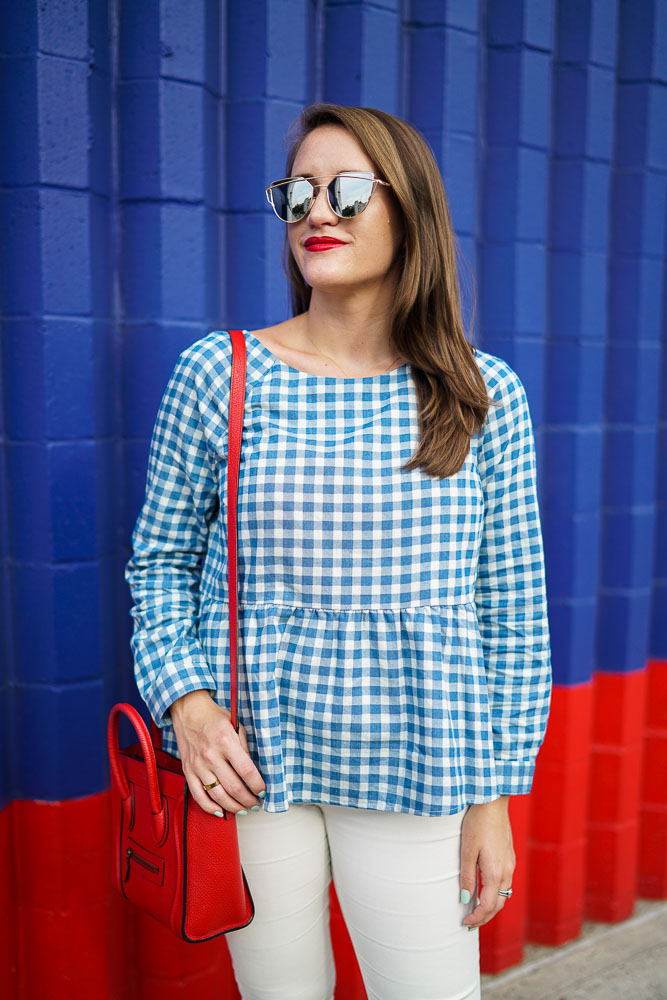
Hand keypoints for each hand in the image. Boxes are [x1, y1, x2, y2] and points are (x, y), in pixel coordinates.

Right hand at [169, 690, 265, 815]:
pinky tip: (220, 811)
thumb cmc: (214, 717)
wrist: (189, 711)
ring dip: (233, 806)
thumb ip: (244, 748)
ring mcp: (198, 765)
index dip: (257, 785)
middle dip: (248, 800)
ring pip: (217, 795)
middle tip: (256, 804)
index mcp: (226, 742)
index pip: (246, 771)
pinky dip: (209, 807)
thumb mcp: (236, 726)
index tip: (263, 791)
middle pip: (233, 787)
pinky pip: (198, 795)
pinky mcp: (188, 771)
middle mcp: (211, 755)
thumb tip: (254, 772)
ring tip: (242, 809)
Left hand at [460, 796, 514, 929]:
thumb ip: (468, 876)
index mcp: (495, 872)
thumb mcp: (467, 850)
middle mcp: (507, 871)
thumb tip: (466, 899)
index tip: (465, 922)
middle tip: (470, 923)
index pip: (489, 906)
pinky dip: (497, 893)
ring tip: (477, 910)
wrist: (493, 801)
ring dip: (492, 906)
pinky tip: (486, 890)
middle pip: (499, 904)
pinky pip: (506, 882)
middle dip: (485, 917)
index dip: (477, 918)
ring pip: (504, 894)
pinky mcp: (510, 856)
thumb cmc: (477, 823)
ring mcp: (510, 863)